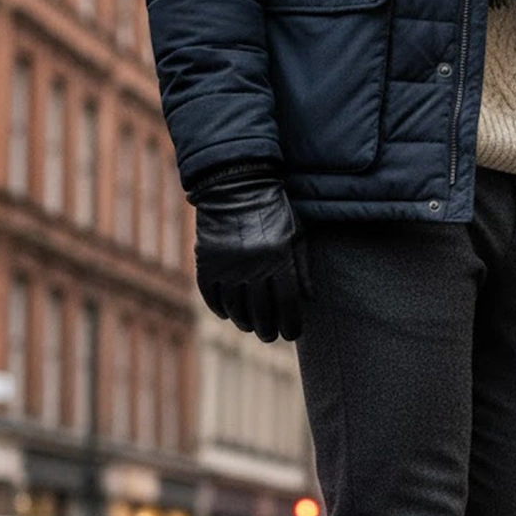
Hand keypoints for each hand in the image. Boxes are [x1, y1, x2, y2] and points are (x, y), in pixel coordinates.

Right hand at [190, 169, 310, 341]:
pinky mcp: (206, 259)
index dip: (290, 324)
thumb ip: (303, 267)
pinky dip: (218, 308)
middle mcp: (253, 264)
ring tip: (250, 326)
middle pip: (261, 312)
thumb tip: (309, 300)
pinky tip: (226, 313)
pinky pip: (211, 294)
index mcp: (279, 258)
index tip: (291, 334)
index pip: (287, 304)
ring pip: (235, 307)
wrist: (236, 181)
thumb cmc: (274, 208)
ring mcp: (228, 263)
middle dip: (268, 329)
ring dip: (243, 321)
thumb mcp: (297, 233)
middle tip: (269, 335)